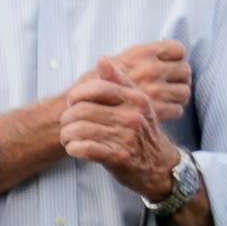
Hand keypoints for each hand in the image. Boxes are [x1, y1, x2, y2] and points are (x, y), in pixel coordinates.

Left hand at [61, 60, 183, 199]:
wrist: (160, 165)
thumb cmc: (143, 132)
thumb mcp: (138, 103)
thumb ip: (119, 81)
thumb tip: (102, 60)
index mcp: (136, 99)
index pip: (97, 88)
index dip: (77, 95)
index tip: (73, 103)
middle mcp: (132, 116)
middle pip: (82, 110)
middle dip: (67, 118)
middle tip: (67, 124)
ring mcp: (126, 137)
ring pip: (79, 129)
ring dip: (67, 135)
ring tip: (68, 137)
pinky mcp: (118, 157)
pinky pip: (84, 148)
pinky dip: (74, 148)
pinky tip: (75, 148)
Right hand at [105, 40, 191, 121]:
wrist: (83, 108)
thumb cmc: (100, 83)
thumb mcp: (119, 62)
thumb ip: (143, 56)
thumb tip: (169, 50)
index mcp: (142, 53)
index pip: (178, 49)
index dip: (176, 58)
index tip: (171, 65)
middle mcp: (150, 69)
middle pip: (185, 71)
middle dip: (180, 78)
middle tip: (171, 84)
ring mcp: (154, 90)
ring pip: (184, 91)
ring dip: (177, 96)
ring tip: (166, 98)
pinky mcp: (155, 110)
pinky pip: (177, 109)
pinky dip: (171, 111)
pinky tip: (161, 110)